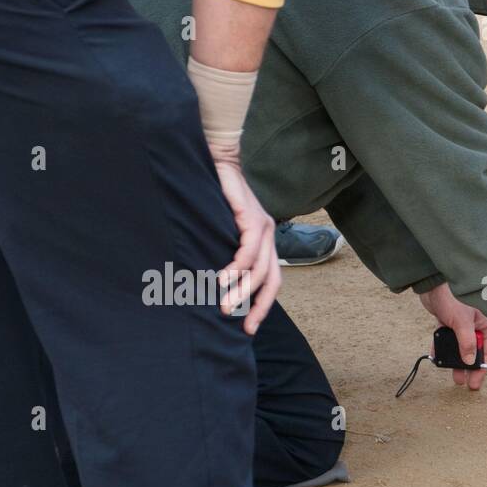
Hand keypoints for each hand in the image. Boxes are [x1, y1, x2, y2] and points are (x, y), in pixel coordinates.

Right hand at [211, 144, 280, 334]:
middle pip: (271, 281)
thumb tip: (214, 281)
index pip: (271, 281)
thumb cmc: (215, 195)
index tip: (249, 327)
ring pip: (259, 269)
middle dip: (258, 307)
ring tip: (225, 307)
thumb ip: (225, 250)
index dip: (262, 305)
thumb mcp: (221, 229)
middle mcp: (269, 237)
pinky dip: (236, 268)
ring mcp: (263, 227)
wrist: (217, 158)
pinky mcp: (252, 218)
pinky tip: (223, 280)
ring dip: (242, 290)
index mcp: (265, 242)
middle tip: (242, 327)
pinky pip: (248, 251)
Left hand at [419, 283, 486, 389]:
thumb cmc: (452, 296)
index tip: (476, 380)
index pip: (486, 350)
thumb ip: (466, 343)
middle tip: (464, 382)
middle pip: (472, 351)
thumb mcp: (462, 322)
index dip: (481, 367)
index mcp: (484, 324)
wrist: (431, 283)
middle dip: (467, 367)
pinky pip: (446, 340)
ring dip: (454, 360)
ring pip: (458, 347)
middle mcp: (473, 325)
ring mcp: (460, 324)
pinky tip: (438, 359)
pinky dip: (442, 348)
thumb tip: (469, 362)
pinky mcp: (447, 323)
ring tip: (453, 375)